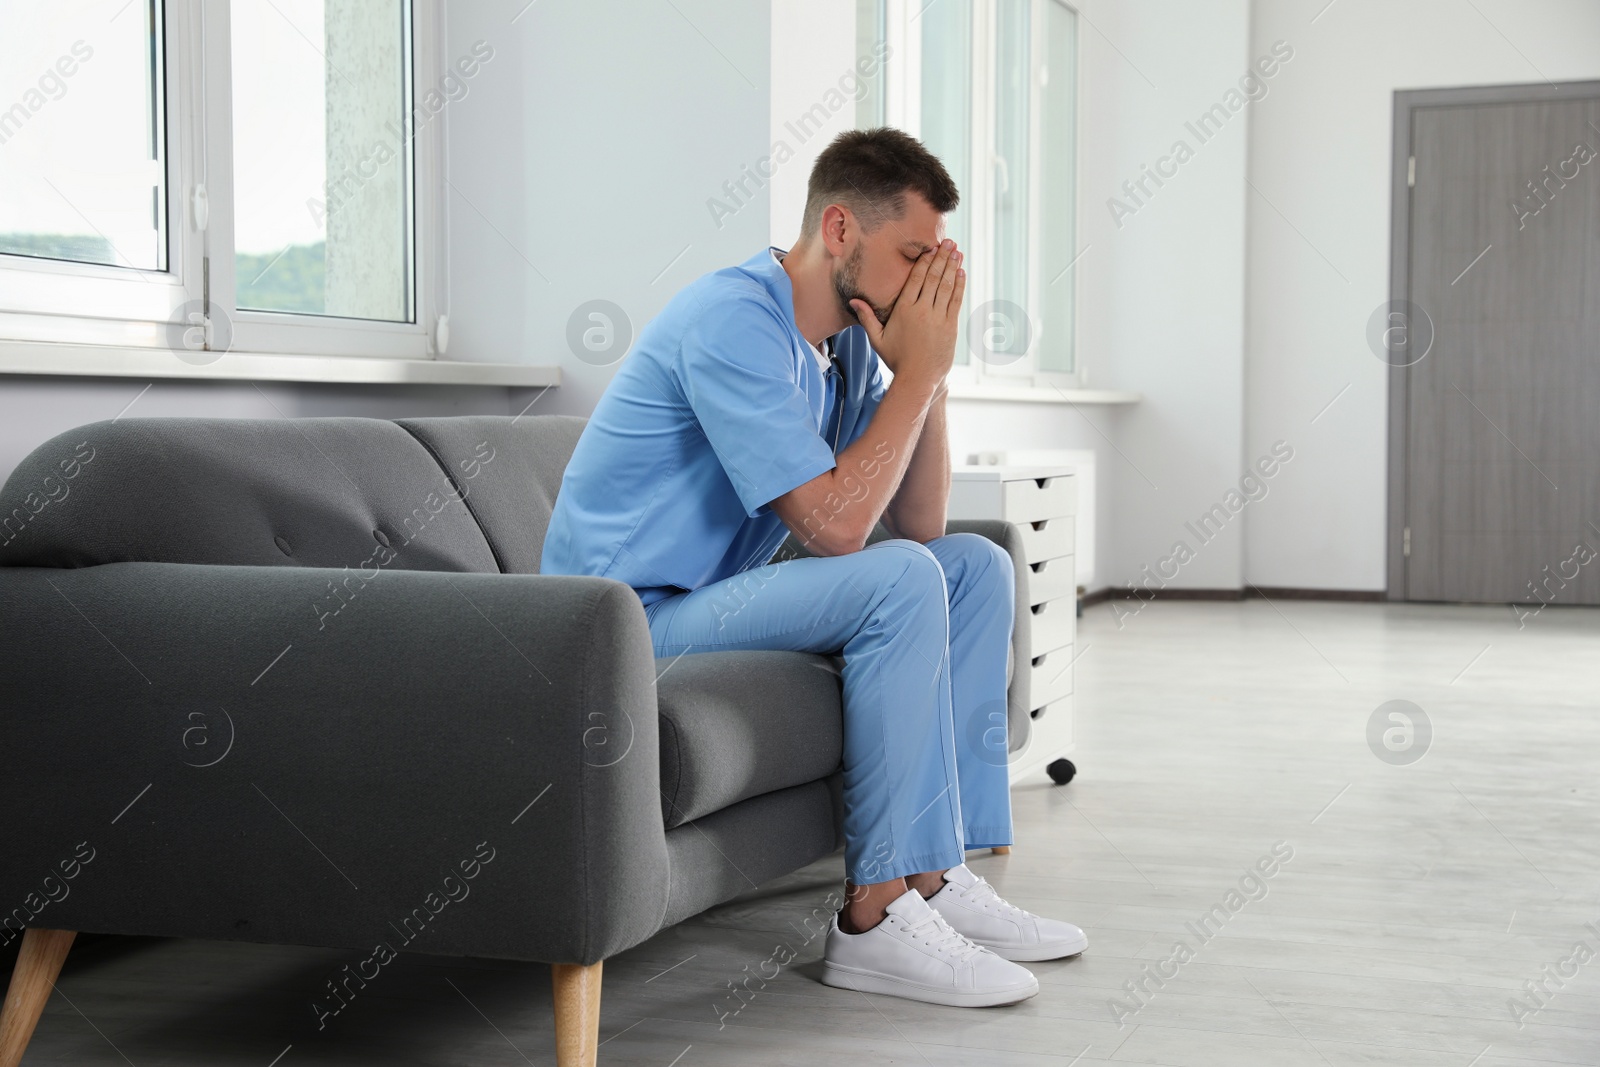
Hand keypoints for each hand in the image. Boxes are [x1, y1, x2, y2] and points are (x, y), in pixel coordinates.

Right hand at [849, 239, 963, 392]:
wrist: (917, 379)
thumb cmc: (896, 359)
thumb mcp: (877, 338)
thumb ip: (867, 317)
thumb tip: (853, 301)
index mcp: (904, 310)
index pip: (916, 279)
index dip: (924, 261)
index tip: (930, 247)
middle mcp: (922, 311)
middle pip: (933, 278)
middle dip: (941, 257)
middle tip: (948, 241)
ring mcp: (938, 318)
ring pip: (946, 286)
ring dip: (952, 267)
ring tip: (957, 251)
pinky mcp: (950, 326)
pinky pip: (955, 301)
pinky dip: (959, 286)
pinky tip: (962, 273)